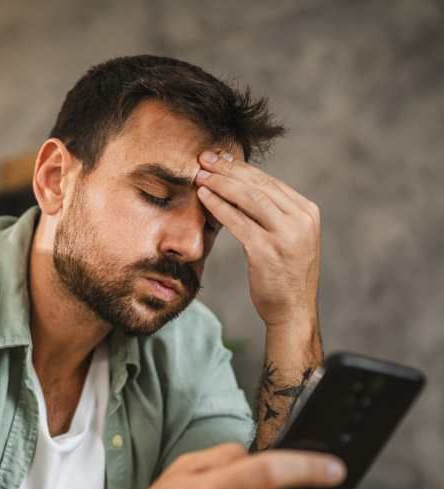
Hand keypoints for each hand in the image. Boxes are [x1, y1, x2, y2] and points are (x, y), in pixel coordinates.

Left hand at [195, 151, 320, 327]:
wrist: (292, 311)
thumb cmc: (283, 275)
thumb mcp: (287, 237)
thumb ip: (272, 214)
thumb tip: (240, 187)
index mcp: (307, 212)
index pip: (269, 182)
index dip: (241, 168)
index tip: (219, 158)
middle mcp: (301, 220)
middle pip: (259, 185)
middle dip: (228, 169)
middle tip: (204, 158)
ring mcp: (287, 235)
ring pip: (249, 198)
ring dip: (221, 184)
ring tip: (200, 175)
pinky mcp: (268, 250)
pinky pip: (239, 222)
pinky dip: (219, 206)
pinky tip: (203, 197)